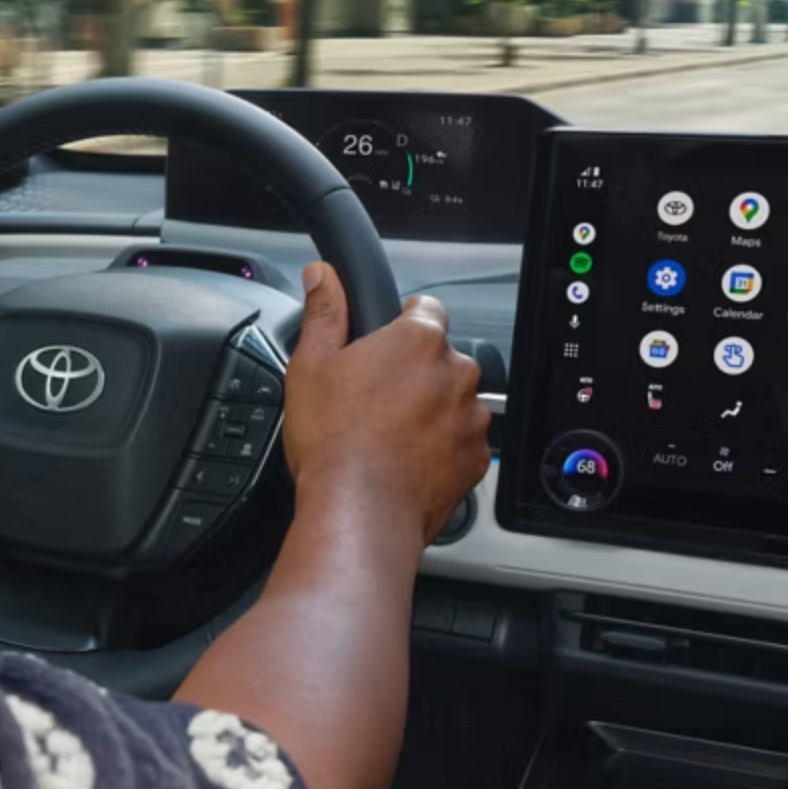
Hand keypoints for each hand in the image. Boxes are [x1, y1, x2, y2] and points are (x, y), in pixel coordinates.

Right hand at [279, 262, 489, 550]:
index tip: (383, 344)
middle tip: (372, 399)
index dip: (401, 323)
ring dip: (429, 411)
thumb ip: (324, 312)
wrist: (359, 512)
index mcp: (418, 340)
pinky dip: (439, 449)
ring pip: (452, 401)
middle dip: (413, 373)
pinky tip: (403, 461)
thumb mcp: (311, 365)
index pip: (426, 308)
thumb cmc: (334, 442)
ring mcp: (471, 418)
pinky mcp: (476, 459)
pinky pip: (459, 443)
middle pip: (439, 358)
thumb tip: (323, 276)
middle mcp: (456, 373)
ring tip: (386, 436)